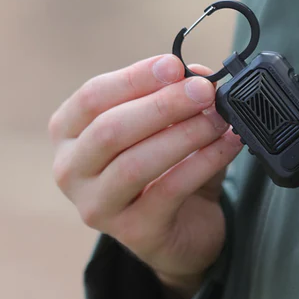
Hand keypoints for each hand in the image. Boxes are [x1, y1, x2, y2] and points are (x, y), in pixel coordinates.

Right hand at [49, 55, 242, 298]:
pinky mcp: (134, 232)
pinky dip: (204, 162)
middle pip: (110, 129)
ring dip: (185, 134)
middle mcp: (71, 171)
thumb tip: (199, 75)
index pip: (93, 97)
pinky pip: (170, 190)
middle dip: (163, 105)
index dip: (136, 78)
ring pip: (136, 163)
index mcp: (69, 133)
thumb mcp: (166, 126)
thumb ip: (176, 99)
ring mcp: (97, 206)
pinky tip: (228, 144)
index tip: (175, 66)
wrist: (184, 227)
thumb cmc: (166, 166)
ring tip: (219, 119)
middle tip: (204, 91)